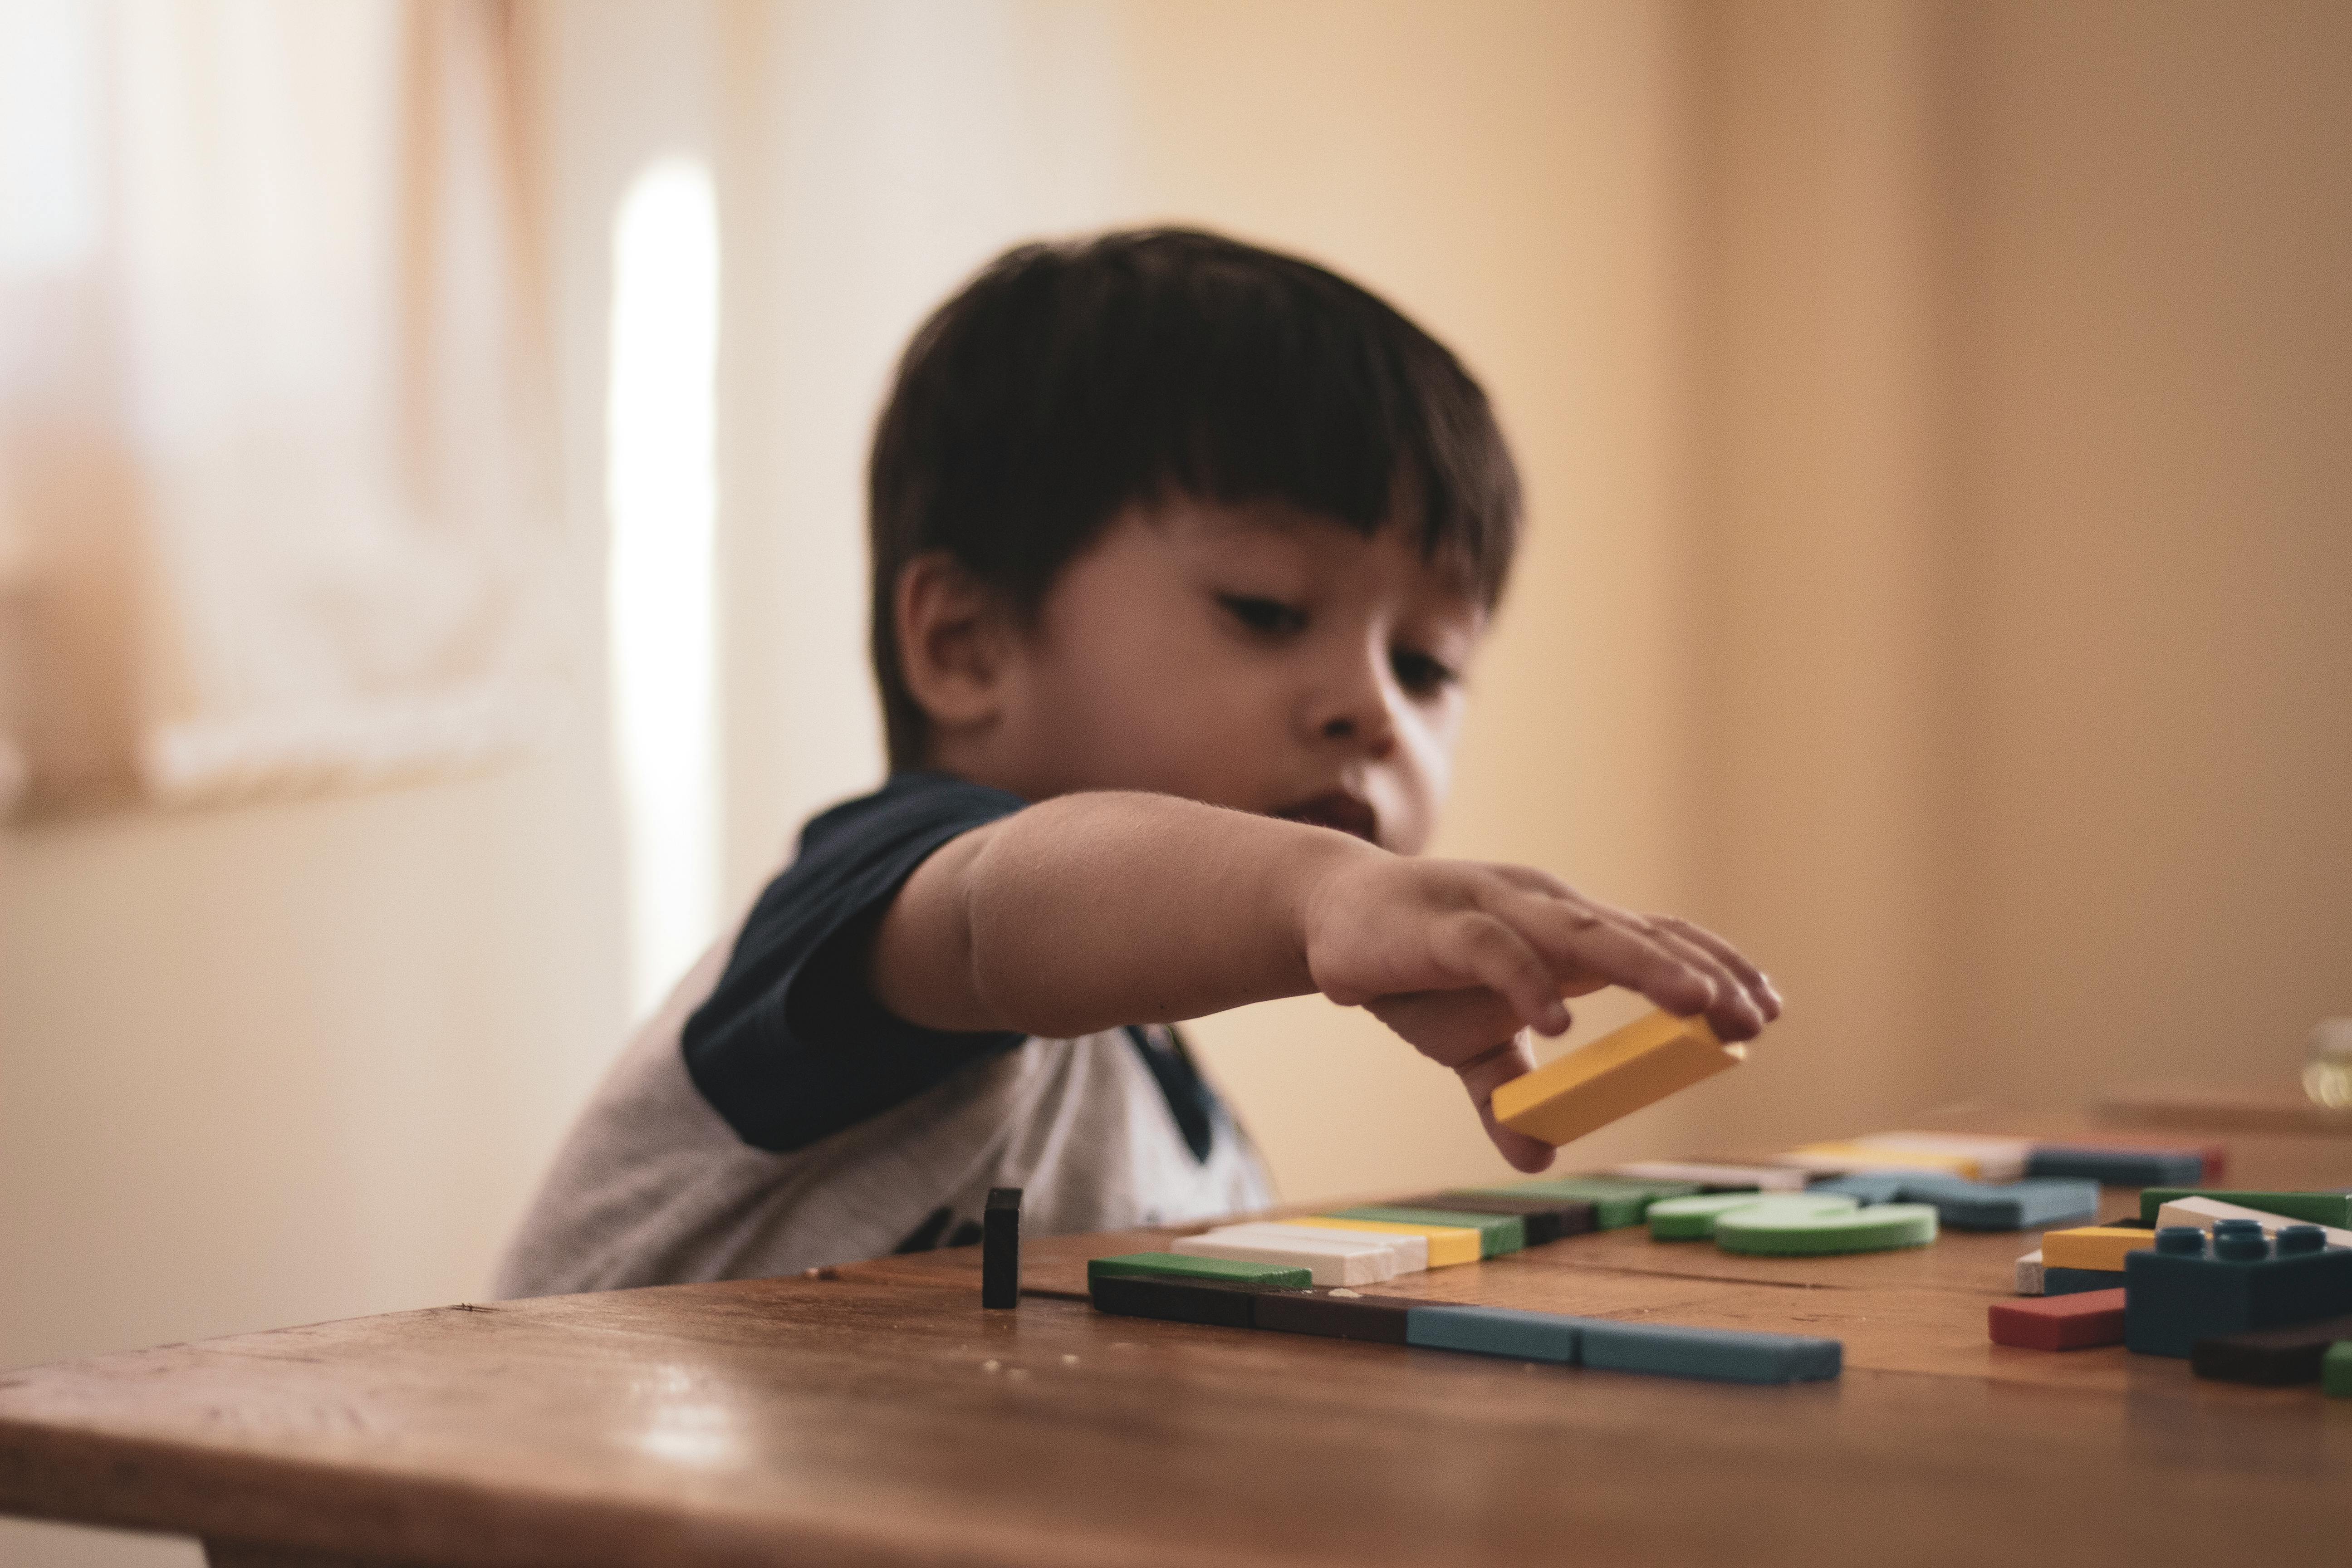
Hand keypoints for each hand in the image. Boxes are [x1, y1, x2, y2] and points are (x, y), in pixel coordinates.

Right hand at [1300, 856, 1781, 1168]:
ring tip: (1696, 1003)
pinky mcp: (1444, 926)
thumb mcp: (1466, 1046)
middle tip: (1752, 1016)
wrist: (1326, 918)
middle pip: (1638, 935)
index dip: (1712, 970)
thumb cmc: (1410, 969)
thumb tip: (1538, 1158)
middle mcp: (1544, 912)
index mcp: (1563, 935)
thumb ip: (1507, 1095)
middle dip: (1702, 975)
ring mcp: (1496, 911)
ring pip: (1584, 934)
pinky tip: (1559, 1026)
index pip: (1655, 940)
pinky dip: (1530, 986)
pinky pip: (1497, 951)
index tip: (1764, 1013)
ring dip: (1645, 965)